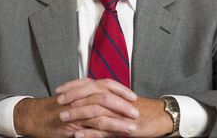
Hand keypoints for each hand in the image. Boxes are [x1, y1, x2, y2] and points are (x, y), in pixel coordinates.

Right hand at [14, 78, 138, 137]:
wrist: (34, 116)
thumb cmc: (56, 108)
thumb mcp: (75, 98)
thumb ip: (90, 97)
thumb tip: (109, 101)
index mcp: (84, 89)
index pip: (107, 84)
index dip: (121, 90)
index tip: (134, 97)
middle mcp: (80, 97)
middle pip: (106, 96)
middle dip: (123, 105)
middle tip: (136, 113)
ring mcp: (75, 111)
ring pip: (100, 113)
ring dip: (117, 121)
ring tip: (130, 128)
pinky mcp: (71, 125)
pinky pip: (88, 128)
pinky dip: (101, 132)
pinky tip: (112, 136)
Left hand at [56, 79, 172, 137]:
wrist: (158, 116)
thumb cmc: (139, 109)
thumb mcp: (120, 100)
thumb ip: (105, 97)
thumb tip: (89, 95)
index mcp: (112, 90)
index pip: (90, 83)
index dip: (73, 85)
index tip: (60, 89)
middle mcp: (114, 98)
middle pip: (90, 93)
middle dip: (72, 97)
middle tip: (58, 101)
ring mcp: (118, 112)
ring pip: (94, 110)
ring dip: (77, 114)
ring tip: (63, 118)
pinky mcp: (123, 125)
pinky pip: (103, 130)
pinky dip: (90, 133)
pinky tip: (78, 136)